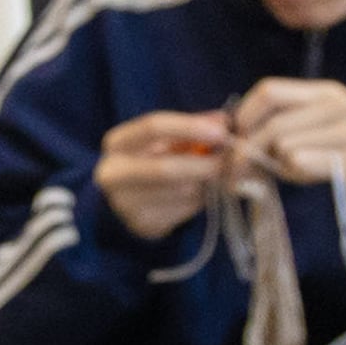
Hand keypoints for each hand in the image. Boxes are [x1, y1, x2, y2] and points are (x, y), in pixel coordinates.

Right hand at [95, 110, 232, 243]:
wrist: (121, 204)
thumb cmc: (149, 161)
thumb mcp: (163, 140)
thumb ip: (192, 126)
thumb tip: (224, 120)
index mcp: (117, 143)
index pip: (153, 127)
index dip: (190, 127)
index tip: (221, 132)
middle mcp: (113, 174)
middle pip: (165, 168)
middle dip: (204, 165)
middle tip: (231, 162)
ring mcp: (125, 203)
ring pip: (180, 192)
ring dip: (206, 183)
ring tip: (216, 176)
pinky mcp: (143, 224)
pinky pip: (185, 210)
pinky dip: (200, 200)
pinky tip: (200, 194)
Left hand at [232, 79, 345, 209]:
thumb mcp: (333, 121)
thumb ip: (295, 121)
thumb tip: (245, 137)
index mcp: (327, 92)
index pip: (269, 90)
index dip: (244, 114)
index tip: (237, 138)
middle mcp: (335, 104)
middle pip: (271, 123)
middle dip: (247, 151)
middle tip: (240, 172)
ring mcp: (345, 130)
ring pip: (282, 146)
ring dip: (278, 166)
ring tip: (294, 172)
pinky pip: (301, 164)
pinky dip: (295, 175)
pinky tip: (308, 177)